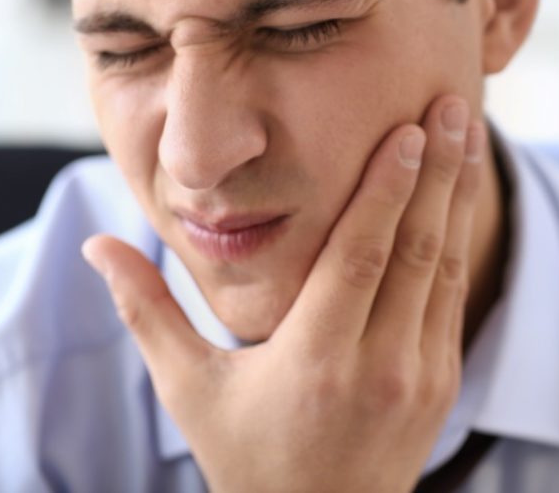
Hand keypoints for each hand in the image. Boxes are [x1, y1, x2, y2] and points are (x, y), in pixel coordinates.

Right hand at [82, 95, 485, 492]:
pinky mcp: (441, 382)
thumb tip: (94, 248)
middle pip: (416, 250)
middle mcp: (378, 366)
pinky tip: (455, 195)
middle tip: (452, 104)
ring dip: (455, 196)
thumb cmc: (245, 455)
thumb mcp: (187, 388)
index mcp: (314, 361)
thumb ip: (145, 311)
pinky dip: (456, 238)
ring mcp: (419, 376)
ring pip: (445, 266)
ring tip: (464, 131)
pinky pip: (451, 296)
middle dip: (437, 171)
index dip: (387, 189)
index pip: (360, 258)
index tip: (409, 131)